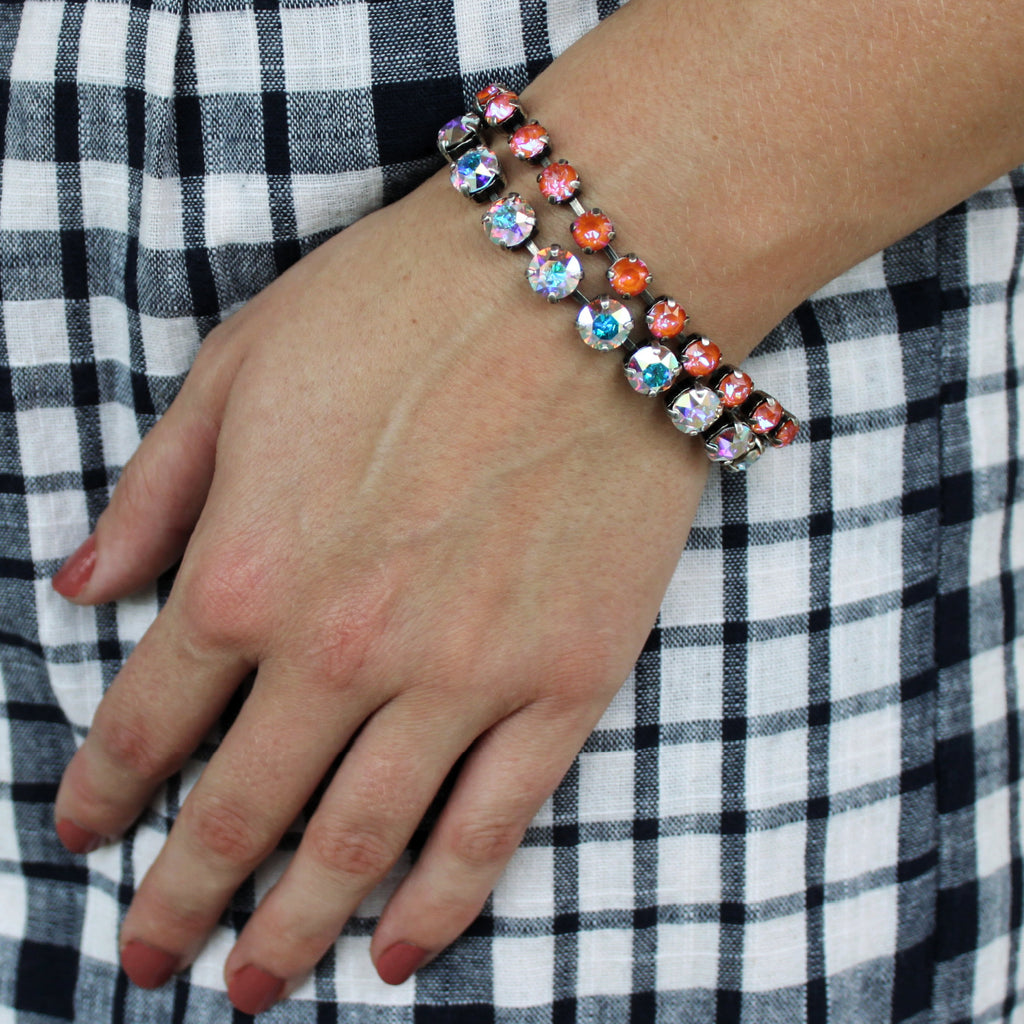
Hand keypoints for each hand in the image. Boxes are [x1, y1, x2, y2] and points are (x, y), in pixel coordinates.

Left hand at [52, 166, 708, 1011]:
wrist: (583, 278)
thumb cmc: (404, 303)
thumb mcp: (239, 365)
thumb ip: (154, 492)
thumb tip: (79, 591)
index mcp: (245, 568)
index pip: (146, 718)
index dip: (102, 790)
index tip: (82, 836)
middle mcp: (340, 649)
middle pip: (239, 813)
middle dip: (178, 899)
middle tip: (147, 959)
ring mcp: (461, 678)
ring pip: (357, 845)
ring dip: (293, 932)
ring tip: (254, 986)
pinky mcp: (563, 681)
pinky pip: (492, 827)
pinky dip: (440, 906)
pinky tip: (394, 954)